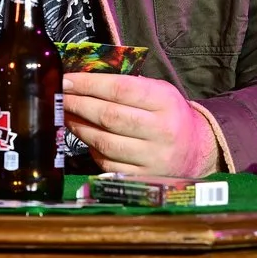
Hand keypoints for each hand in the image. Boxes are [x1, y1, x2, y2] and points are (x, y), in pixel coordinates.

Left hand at [62, 71, 217, 177]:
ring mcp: (153, 157)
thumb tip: (83, 80)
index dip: (89, 84)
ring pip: (105, 142)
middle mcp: (161, 130)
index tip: (66, 79)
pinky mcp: (143, 177)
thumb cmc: (170, 114)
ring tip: (67, 115)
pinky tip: (84, 136)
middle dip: (78, 104)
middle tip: (59, 97)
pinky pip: (108, 163)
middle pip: (109, 116)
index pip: (121, 89)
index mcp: (165, 102)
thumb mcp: (159, 92)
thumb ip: (128, 86)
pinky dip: (91, 149)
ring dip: (79, 127)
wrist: (197, 150)